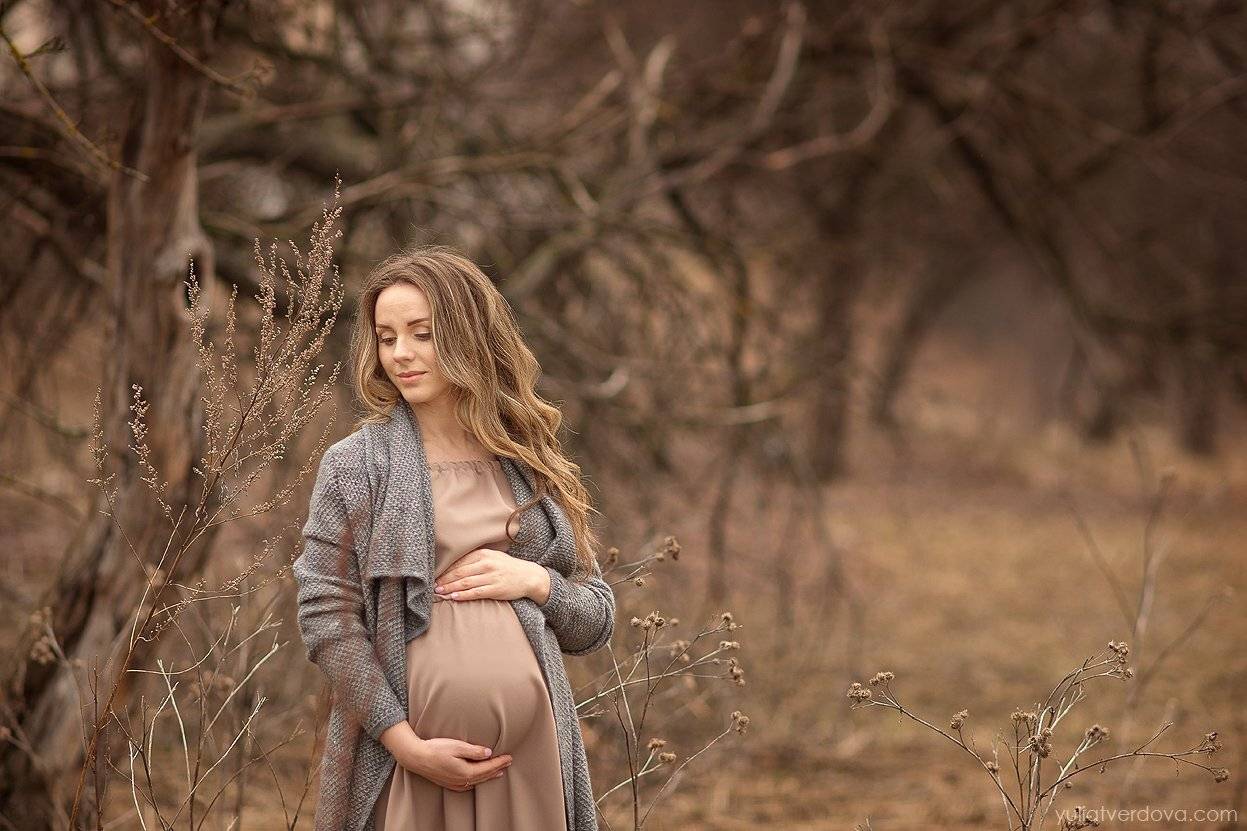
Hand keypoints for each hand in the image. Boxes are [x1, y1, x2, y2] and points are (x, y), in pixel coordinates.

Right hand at [402, 737, 511, 790]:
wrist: (416, 757)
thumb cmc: (436, 749)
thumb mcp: (457, 746)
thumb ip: (474, 751)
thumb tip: (488, 753)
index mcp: (466, 772)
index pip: (488, 767)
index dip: (500, 762)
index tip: (509, 757)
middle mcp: (462, 781)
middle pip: (484, 775)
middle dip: (497, 768)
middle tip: (508, 762)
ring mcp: (455, 783)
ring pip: (477, 781)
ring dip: (489, 776)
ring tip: (498, 771)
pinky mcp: (448, 783)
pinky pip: (468, 784)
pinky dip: (477, 780)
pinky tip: (478, 779)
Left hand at [434, 547, 548, 602]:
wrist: (528, 576)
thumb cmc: (507, 567)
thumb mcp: (492, 557)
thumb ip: (474, 560)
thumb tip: (452, 566)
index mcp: (483, 554)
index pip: (459, 562)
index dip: (445, 570)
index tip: (434, 576)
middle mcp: (486, 563)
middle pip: (459, 572)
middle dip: (444, 580)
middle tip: (433, 586)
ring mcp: (491, 576)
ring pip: (465, 583)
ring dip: (450, 588)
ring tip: (439, 593)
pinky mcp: (496, 589)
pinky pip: (476, 592)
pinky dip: (463, 595)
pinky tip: (454, 597)